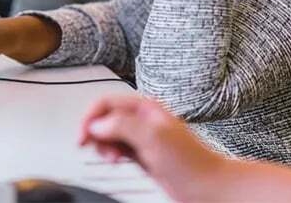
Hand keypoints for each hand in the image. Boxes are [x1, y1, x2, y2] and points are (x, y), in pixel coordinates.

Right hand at [79, 95, 225, 202]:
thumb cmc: (191, 162)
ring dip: (104, 145)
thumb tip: (97, 125)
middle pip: (106, 118)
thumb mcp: (153, 136)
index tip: (83, 136)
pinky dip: (112, 154)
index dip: (91, 118)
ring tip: (111, 157)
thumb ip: (122, 126)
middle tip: (94, 148)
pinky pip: (118, 149)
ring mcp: (142, 138)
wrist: (208, 187)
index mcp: (145, 108)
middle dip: (96, 133)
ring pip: (110, 135)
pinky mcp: (143, 155)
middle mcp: (143, 120)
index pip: (107, 103)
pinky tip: (116, 160)